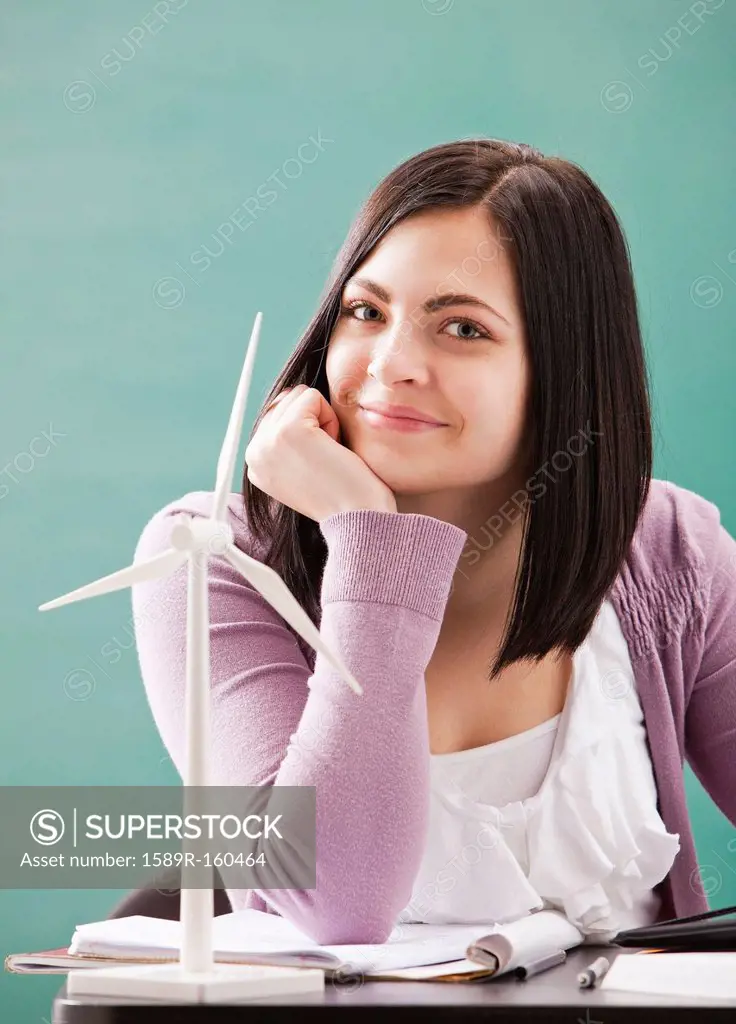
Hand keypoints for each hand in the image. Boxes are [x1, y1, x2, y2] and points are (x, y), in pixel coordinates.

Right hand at [245, 384, 396, 521]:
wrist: (359, 517)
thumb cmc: (344, 493)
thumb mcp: (302, 466)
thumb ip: (288, 440)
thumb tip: (292, 396)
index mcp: (255, 462)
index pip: (277, 413)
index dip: (307, 430)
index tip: (316, 465)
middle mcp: (253, 452)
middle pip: (287, 399)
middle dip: (314, 422)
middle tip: (325, 460)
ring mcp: (266, 442)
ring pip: (299, 395)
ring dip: (323, 420)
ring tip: (328, 455)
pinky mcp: (287, 431)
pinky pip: (313, 397)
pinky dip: (331, 420)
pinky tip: (333, 450)